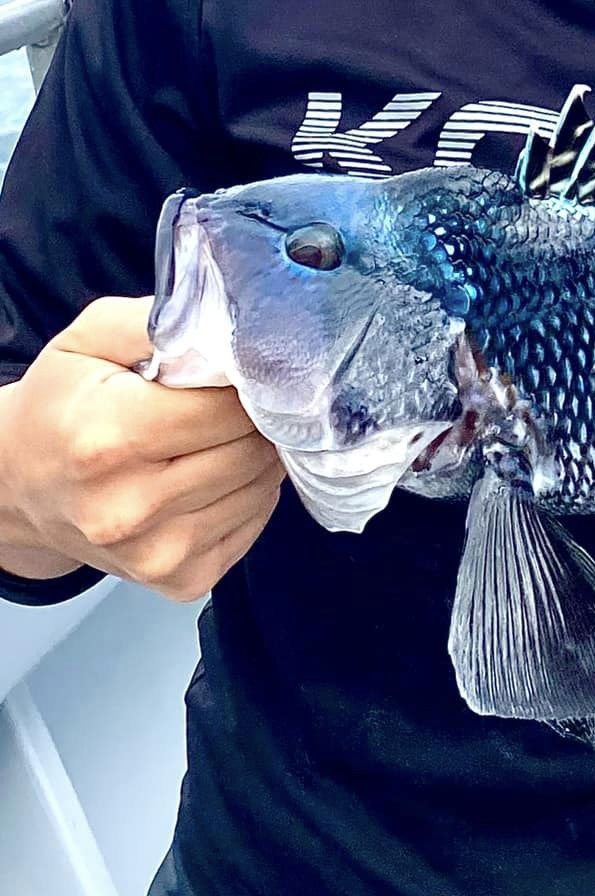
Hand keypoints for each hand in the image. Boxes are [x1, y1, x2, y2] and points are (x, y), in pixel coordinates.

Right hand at [0, 298, 282, 600]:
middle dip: (255, 417)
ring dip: (256, 454)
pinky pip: (254, 524)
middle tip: (234, 399)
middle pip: (250, 450)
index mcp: (110, 438)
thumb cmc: (59, 403)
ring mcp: (157, 554)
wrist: (19, 486)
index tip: (235, 369)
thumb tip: (227, 328)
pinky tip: (214, 472)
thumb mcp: (91, 337)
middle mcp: (132, 507)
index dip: (243, 381)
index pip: (227, 408)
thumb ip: (160, 322)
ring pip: (261, 488)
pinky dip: (249, 494)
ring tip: (220, 435)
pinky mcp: (180, 582)